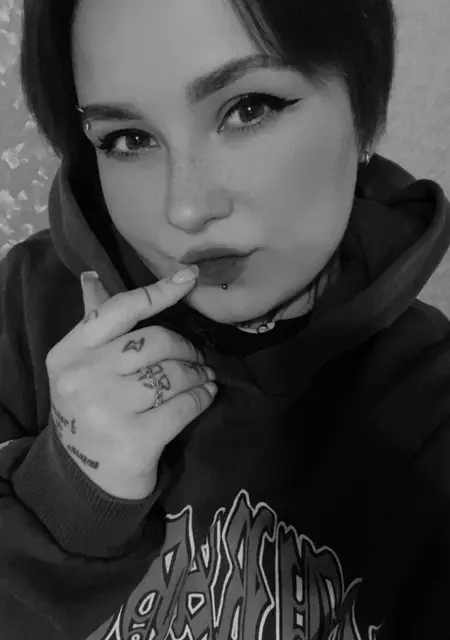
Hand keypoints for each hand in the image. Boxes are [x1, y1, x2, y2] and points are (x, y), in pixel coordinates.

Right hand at [45, 268, 216, 499]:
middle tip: (198, 356)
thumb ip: (94, 322)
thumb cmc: (91, 410)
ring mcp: (107, 410)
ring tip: (204, 376)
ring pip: (173, 374)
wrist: (87, 478)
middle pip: (154, 342)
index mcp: (69, 353)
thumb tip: (92, 276)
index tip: (190, 278)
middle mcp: (83, 378)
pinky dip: (203, 397)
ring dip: (198, 373)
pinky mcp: (136, 440)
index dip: (158, 292)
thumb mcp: (82, 366)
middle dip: (185, 348)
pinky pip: (184, 406)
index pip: (118, 311)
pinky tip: (207, 394)